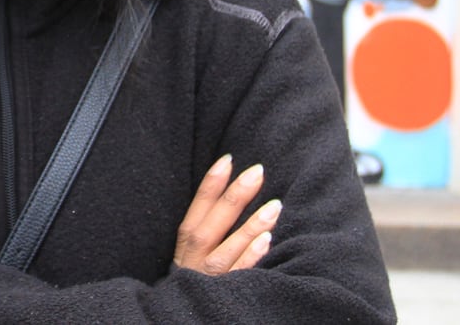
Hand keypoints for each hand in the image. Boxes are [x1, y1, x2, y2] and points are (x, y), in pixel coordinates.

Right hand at [173, 156, 281, 274]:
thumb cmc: (200, 283)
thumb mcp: (196, 257)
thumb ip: (211, 232)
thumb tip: (237, 195)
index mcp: (185, 249)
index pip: (196, 212)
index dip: (210, 186)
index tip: (228, 160)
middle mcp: (192, 263)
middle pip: (208, 228)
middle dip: (232, 198)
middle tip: (257, 172)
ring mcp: (207, 281)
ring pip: (224, 252)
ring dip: (249, 228)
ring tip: (274, 206)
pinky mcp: (222, 299)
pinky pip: (237, 276)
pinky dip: (251, 258)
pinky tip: (267, 241)